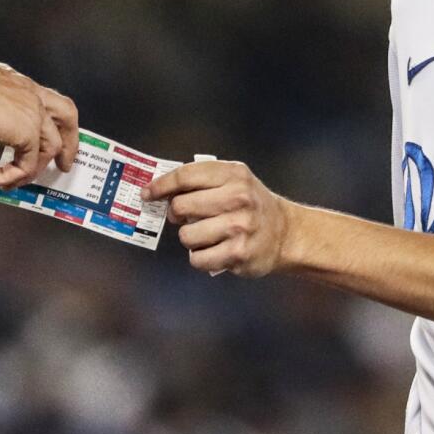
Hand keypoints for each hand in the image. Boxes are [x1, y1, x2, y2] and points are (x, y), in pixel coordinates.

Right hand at [0, 57, 78, 187]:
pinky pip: (26, 166)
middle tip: (63, 166)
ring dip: (30, 171)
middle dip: (69, 143)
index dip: (52, 120)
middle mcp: (31, 95)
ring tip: (8, 184)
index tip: (50, 136)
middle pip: (67, 116)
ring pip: (50, 147)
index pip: (47, 100)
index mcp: (19, 85)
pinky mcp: (27, 133)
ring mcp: (33, 113)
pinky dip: (6, 177)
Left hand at [145, 158, 293, 278]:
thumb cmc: (252, 204)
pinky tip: (212, 251)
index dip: (161, 185)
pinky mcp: (238, 253)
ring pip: (186, 235)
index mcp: (233, 175)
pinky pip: (197, 258)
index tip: (147, 193)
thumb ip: (202, 180)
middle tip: (185, 218)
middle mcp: (238, 198)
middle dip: (177, 214)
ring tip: (205, 235)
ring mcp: (238, 227)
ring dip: (190, 238)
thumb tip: (161, 191)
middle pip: (181, 206)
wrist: (286, 233)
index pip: (186, 176)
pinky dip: (199, 257)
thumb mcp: (234, 180)